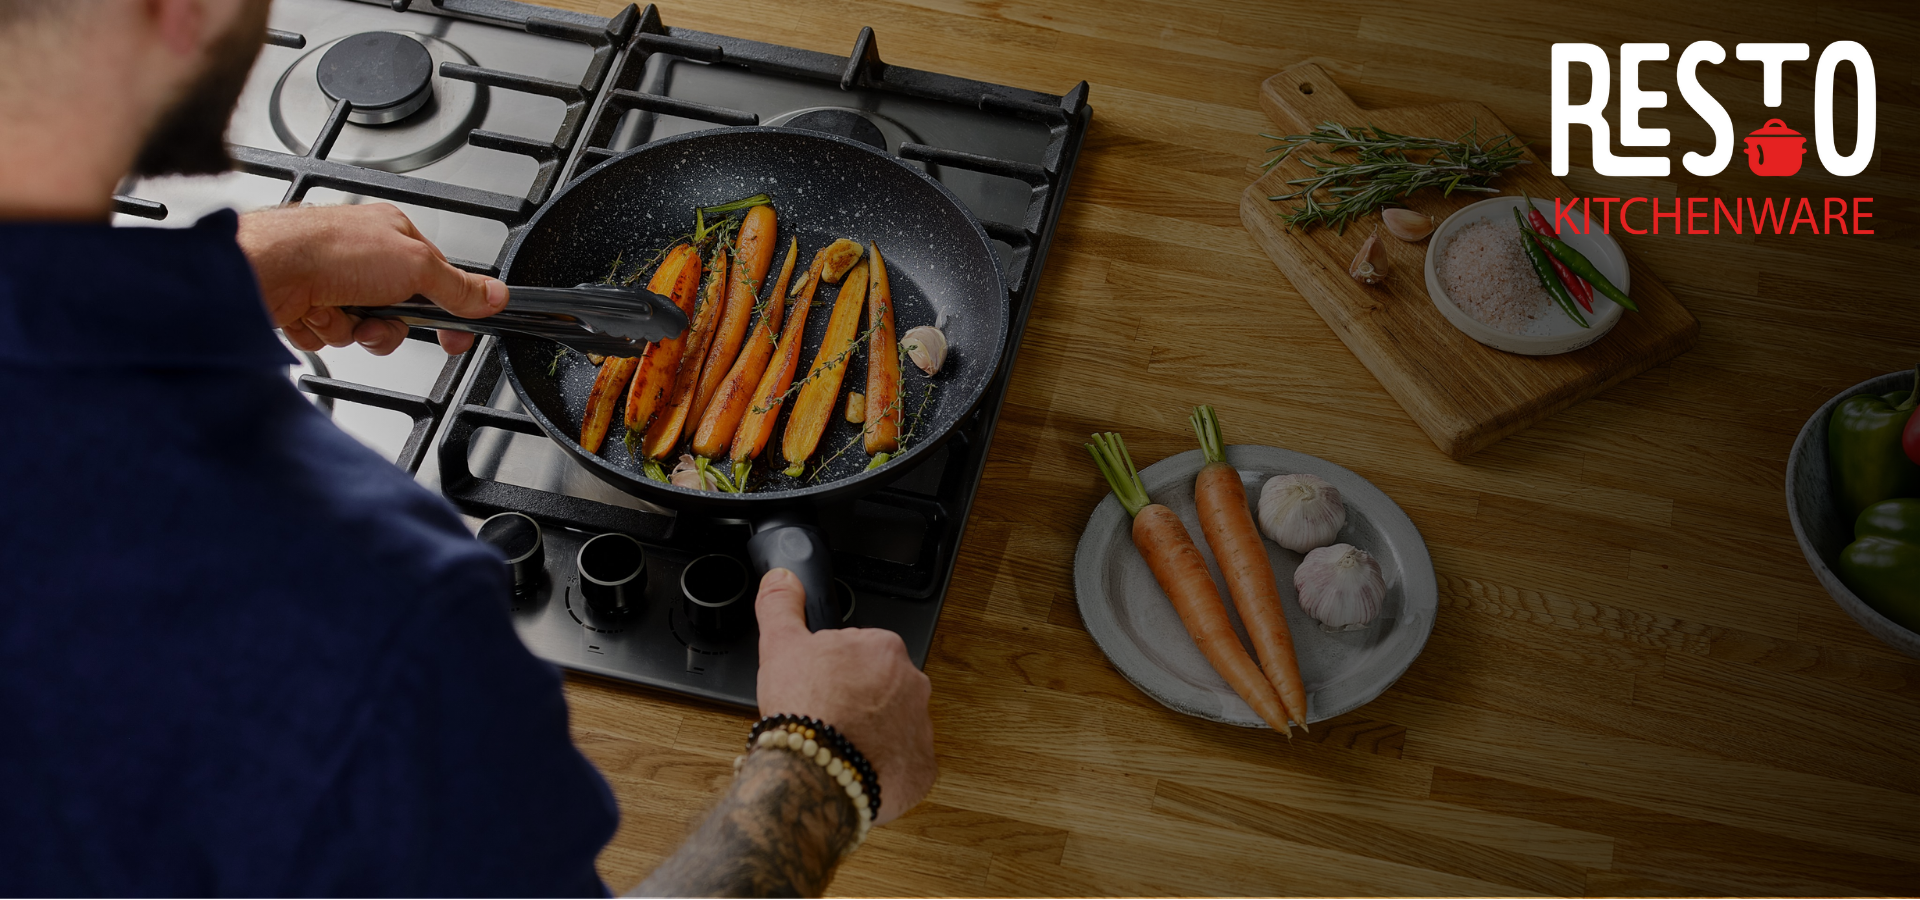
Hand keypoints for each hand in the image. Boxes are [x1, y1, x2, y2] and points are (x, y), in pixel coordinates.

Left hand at [237, 203, 506, 354]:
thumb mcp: (416, 267)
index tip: (457, 337)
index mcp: (393, 234)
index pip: (437, 279)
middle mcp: (362, 254)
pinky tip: (313, 314)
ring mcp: (332, 280)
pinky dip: (325, 332)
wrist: (266, 268)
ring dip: (355, 330)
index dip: (450, 311)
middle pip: (399, 310)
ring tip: (338, 313)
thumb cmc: (329, 249)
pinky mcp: (305, 303)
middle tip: (378, 318)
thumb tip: (494, 295)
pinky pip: (331, 335)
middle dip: (389, 325)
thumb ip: (459, 286)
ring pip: (364, 327)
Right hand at [754, 569, 934, 823]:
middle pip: (880, 689)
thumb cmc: (805, 711)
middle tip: (825, 717)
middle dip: (856, 701)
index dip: (835, 672)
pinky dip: (882, 767)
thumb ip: (781, 606)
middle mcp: (913, 684)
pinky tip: (855, 769)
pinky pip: (902, 763)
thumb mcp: (781, 645)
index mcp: (885, 648)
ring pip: (893, 725)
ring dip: (870, 733)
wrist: (818, 776)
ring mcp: (921, 728)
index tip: (819, 687)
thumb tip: (783, 578)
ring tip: (837, 747)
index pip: (861, 653)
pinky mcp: (921, 767)